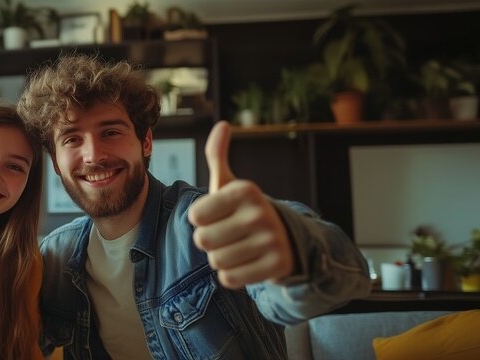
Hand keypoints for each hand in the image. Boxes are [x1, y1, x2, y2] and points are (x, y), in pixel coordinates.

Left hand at [187, 122, 293, 288]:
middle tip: (228, 235)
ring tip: (239, 248)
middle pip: (203, 241)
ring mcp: (271, 240)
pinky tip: (247, 263)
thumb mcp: (229, 183)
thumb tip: (222, 124)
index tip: (218, 216)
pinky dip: (233, 276)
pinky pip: (230, 279)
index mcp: (245, 190)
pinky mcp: (276, 266)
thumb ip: (217, 155)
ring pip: (216, 262)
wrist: (284, 238)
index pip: (194, 216)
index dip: (201, 220)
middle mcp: (260, 213)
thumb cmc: (243, 210)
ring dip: (221, 259)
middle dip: (209, 241)